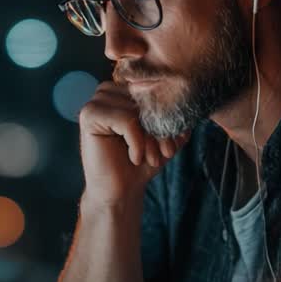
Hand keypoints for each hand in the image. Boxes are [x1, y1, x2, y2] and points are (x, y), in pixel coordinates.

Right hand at [78, 82, 189, 205]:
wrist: (121, 191)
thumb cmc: (142, 162)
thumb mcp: (165, 135)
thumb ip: (177, 115)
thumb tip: (192, 98)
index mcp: (123, 92)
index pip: (154, 90)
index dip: (166, 116)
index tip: (171, 144)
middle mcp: (107, 92)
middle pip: (145, 99)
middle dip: (160, 128)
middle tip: (164, 153)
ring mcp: (95, 102)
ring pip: (137, 110)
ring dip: (150, 137)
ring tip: (150, 157)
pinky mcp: (89, 115)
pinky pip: (127, 120)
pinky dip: (138, 142)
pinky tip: (135, 158)